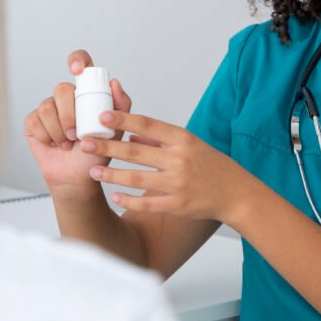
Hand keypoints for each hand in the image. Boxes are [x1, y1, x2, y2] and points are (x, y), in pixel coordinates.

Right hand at [23, 50, 131, 194]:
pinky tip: (55, 145)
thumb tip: (114, 82)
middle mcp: (66, 97)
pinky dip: (47, 137)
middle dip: (69, 115)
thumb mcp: (116, 132)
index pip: (81, 63)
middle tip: (77, 135)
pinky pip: (35, 121)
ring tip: (68, 143)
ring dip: (59, 131)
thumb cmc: (98, 153)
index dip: (77, 60)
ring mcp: (48, 108)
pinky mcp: (33, 122)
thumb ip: (121, 107)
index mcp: (86, 93)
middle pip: (61, 89)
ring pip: (47, 107)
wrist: (78, 177)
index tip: (77, 71)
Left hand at [80, 110, 252, 222]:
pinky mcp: (178, 205)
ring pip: (137, 178)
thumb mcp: (189, 144)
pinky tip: (115, 196)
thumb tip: (131, 134)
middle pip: (136, 152)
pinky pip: (148, 203)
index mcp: (182, 139)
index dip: (123, 120)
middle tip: (85, 143)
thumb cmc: (210, 165)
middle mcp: (179, 159)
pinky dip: (129, 200)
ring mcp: (178, 183)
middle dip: (107, 147)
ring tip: (93, 171)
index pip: (148, 125)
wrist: (236, 193)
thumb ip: (160, 139)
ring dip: (112, 175)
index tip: (102, 116)